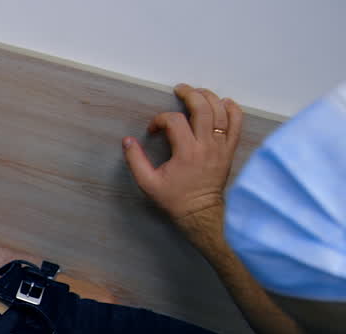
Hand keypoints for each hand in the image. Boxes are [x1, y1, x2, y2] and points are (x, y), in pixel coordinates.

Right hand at [123, 84, 243, 226]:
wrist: (200, 212)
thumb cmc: (174, 198)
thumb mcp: (148, 183)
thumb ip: (135, 160)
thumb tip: (127, 141)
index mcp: (186, 152)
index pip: (174, 121)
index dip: (160, 120)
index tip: (153, 130)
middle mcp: (206, 145)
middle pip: (203, 108)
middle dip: (190, 94)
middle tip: (180, 89)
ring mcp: (221, 146)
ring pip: (221, 111)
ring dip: (209, 97)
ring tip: (197, 92)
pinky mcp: (230, 149)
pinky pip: (237, 122)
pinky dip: (232, 108)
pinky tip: (223, 103)